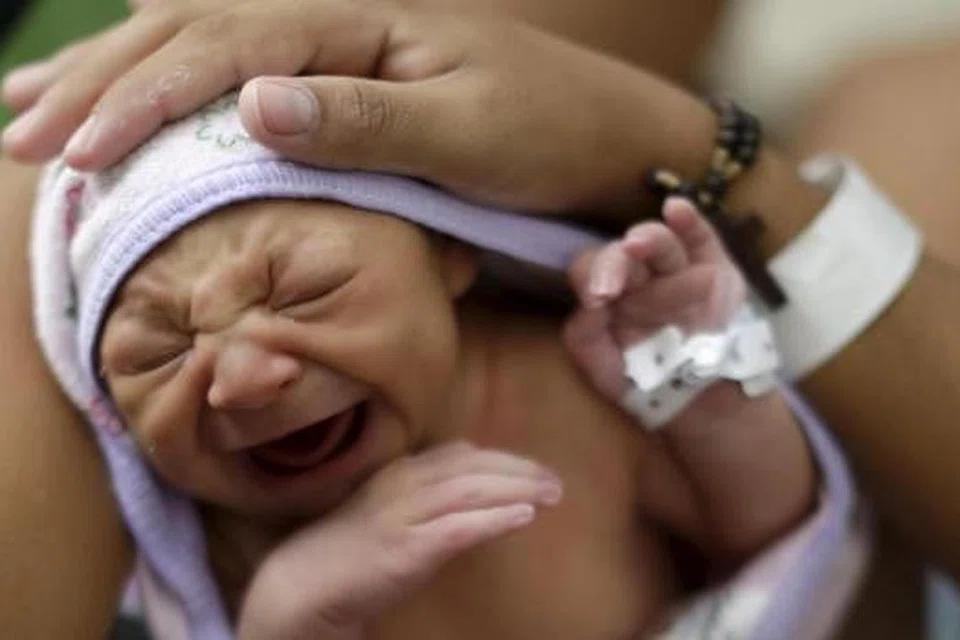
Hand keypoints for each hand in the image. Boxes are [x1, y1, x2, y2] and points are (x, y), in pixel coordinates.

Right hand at [1, 0, 712, 212]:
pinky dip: (176, 79)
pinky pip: (241, 66)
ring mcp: (339, 40)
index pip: (228, 48)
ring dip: (117, 73)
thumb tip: (252, 103)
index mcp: (360, 20)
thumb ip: (364, 118)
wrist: (606, 134)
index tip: (78, 149)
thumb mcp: (466, 133)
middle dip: (102, 82)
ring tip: (35, 105)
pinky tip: (135, 85)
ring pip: (203, 42)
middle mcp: (339, 17)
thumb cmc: (548, 136)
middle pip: (194, 32)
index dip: (145, 97)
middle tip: (16, 132)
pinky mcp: (345, 74)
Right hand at [238, 441, 561, 638]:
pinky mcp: (406, 548)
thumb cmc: (349, 552)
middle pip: (474, 467)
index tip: (534, 469)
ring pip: (472, 490)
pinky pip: (459, 527)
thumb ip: (425, 496)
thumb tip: (471, 492)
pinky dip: (494, 518)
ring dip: (517, 489)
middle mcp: (404, 484)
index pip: (461, 454)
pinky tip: (523, 517)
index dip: (503, 459)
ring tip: (551, 495)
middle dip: (520, 470)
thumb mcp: (389, 511)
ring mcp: (403, 514)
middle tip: (556, 482)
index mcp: (400, 472)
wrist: (304, 585)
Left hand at [562, 197, 746, 399]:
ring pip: (661, 244)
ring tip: (638, 246)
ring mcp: (678, 267)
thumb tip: (588, 306)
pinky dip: (690, 221)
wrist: (698, 398)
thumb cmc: (644, 378)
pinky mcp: (715, 266)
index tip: (596, 299)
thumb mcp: (604, 369)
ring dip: (649, 241)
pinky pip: (702, 238)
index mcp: (609, 291)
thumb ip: (586, 337)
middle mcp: (641, 274)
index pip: (592, 269)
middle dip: (617, 263)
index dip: (592, 277)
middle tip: (612, 286)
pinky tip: (676, 210)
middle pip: (624, 253)